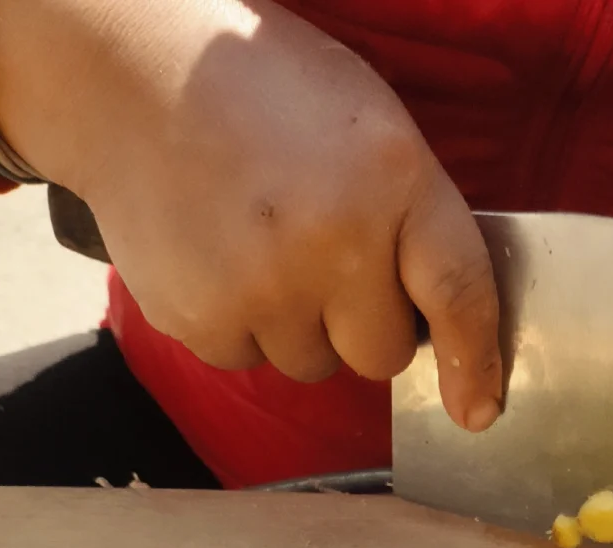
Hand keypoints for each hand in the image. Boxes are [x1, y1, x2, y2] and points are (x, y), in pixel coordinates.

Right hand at [0, 0, 501, 429]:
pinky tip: (219, 256)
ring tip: (261, 246)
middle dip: (363, 323)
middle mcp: (335, 241)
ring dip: (297, 325)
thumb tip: (446, 334)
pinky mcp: (202, 318)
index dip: (474, 362)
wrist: (135, 72)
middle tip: (324, 258)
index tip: (477, 410)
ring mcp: (264, 287)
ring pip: (313, 365)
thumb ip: (415, 221)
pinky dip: (237, 323)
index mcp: (393, 179)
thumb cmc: (265, 95)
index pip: (460, 294)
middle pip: (381, 355)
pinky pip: (246, 361)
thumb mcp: (372, 128)